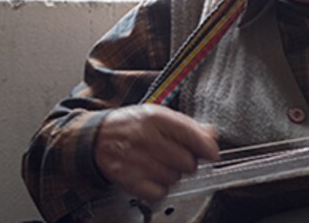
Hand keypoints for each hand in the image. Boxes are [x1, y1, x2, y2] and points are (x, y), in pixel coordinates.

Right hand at [94, 104, 219, 202]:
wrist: (96, 138)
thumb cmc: (131, 126)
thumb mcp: (158, 116)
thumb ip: (187, 125)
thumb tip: (212, 135)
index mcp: (155, 118)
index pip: (190, 135)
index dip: (206, 147)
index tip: (213, 154)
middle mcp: (145, 138)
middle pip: (186, 162)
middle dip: (187, 161)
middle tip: (176, 156)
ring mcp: (136, 160)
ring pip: (174, 178)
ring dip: (173, 174)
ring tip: (160, 163)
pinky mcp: (128, 180)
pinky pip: (159, 192)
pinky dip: (159, 188)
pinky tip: (152, 175)